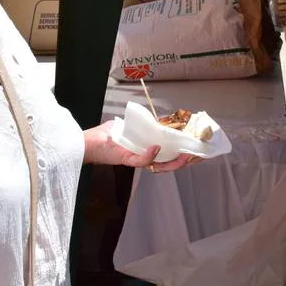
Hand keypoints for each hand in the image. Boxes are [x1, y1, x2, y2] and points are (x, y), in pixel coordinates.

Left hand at [83, 120, 198, 172]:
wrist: (85, 143)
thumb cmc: (105, 135)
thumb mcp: (130, 126)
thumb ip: (146, 125)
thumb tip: (163, 120)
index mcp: (146, 150)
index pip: (169, 154)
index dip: (184, 153)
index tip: (198, 148)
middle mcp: (143, 157)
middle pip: (169, 163)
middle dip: (186, 160)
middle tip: (199, 155)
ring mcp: (136, 159)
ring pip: (160, 165)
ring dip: (174, 161)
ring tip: (186, 155)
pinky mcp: (125, 159)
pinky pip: (140, 161)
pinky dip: (150, 155)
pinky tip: (157, 147)